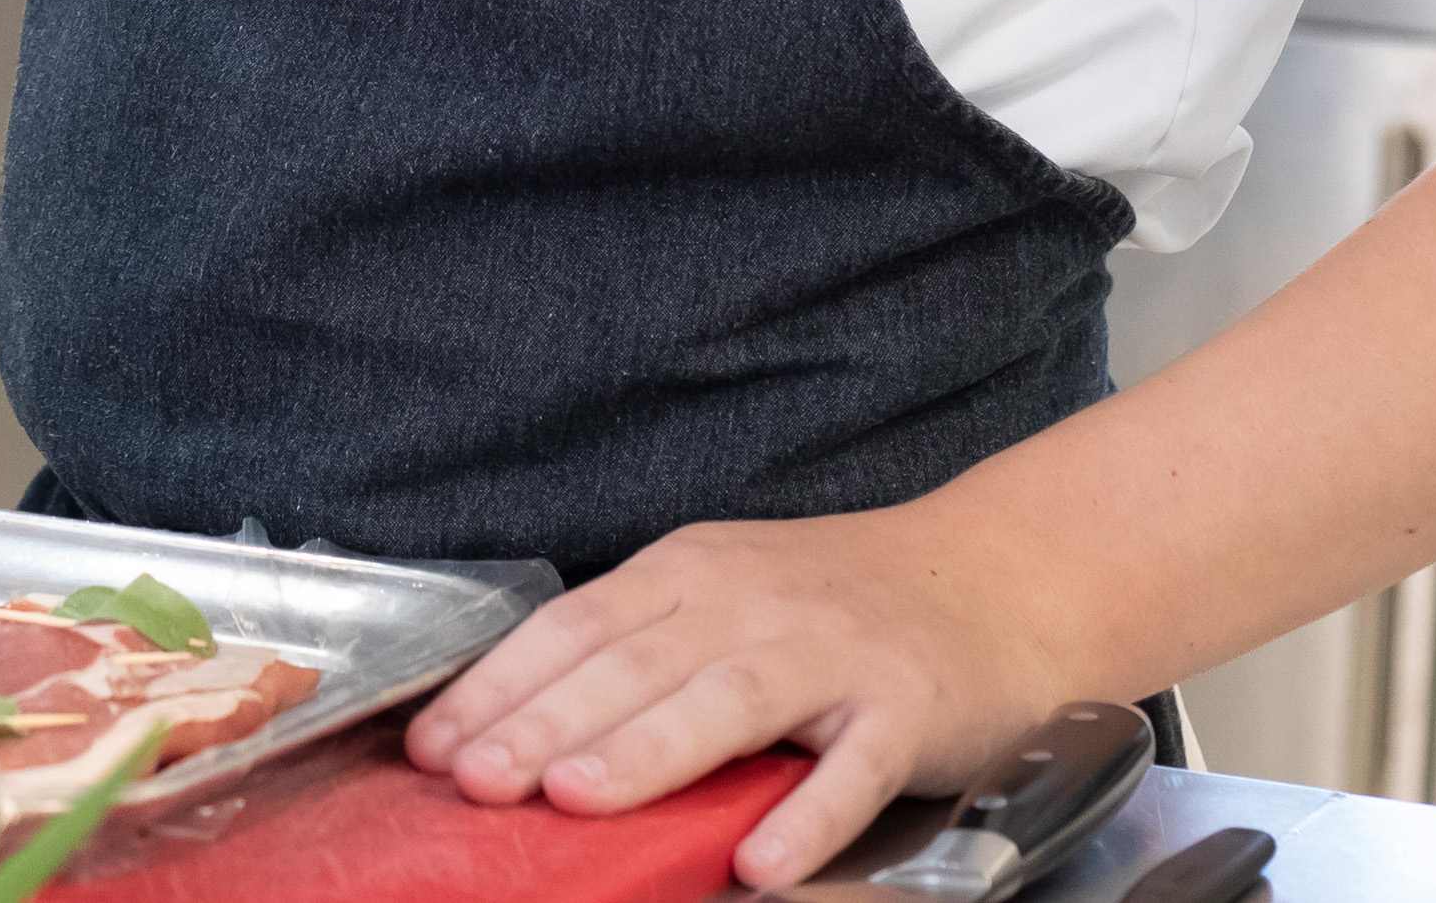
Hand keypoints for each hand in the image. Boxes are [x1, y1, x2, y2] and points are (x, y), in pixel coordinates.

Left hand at [402, 506, 1057, 889]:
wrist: (1002, 578)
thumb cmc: (843, 605)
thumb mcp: (730, 601)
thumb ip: (643, 653)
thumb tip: (522, 726)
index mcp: (693, 572)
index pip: (576, 626)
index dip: (502, 685)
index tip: (434, 748)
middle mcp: (753, 601)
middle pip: (634, 662)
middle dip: (546, 722)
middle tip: (478, 780)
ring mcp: (833, 652)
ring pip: (727, 698)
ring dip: (648, 749)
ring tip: (579, 798)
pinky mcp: (908, 707)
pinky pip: (853, 768)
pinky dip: (806, 815)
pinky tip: (760, 864)